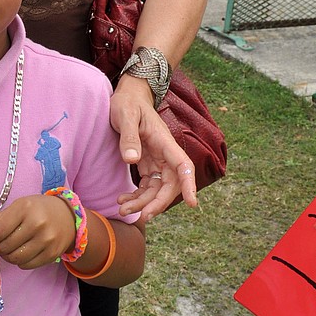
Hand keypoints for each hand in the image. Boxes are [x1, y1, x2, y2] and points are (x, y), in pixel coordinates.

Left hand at [0, 195, 75, 268]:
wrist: (67, 217)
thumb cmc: (36, 210)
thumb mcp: (16, 209)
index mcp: (24, 208)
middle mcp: (37, 223)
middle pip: (5, 246)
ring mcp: (47, 240)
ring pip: (15, 258)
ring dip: (7, 256)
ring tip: (10, 248)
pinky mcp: (52, 253)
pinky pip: (26, 265)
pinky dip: (19, 262)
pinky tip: (22, 252)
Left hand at [110, 78, 196, 220]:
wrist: (127, 98)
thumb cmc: (127, 103)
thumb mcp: (125, 116)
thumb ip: (129, 137)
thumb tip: (131, 160)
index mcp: (165, 141)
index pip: (183, 166)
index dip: (189, 185)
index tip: (192, 203)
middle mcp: (164, 154)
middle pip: (170, 184)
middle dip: (158, 203)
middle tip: (142, 217)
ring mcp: (156, 161)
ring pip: (156, 189)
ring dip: (143, 203)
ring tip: (122, 209)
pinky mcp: (146, 164)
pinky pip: (146, 186)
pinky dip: (137, 196)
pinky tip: (122, 200)